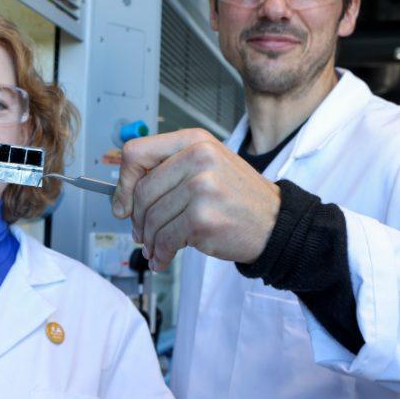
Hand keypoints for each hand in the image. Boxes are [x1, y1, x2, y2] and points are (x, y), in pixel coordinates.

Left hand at [111, 129, 280, 270]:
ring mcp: (201, 188)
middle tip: (140, 233)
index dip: (123, 181)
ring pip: (151, 218)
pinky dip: (160, 253)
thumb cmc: (237, 197)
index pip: (136, 153)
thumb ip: (166, 173)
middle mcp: (197, 158)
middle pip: (141, 191)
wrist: (276, 223)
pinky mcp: (203, 218)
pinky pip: (165, 238)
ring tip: (155, 247)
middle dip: (136, 218)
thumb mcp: (205, 167)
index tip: (123, 202)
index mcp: (193, 141)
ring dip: (149, 240)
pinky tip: (163, 257)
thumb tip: (122, 200)